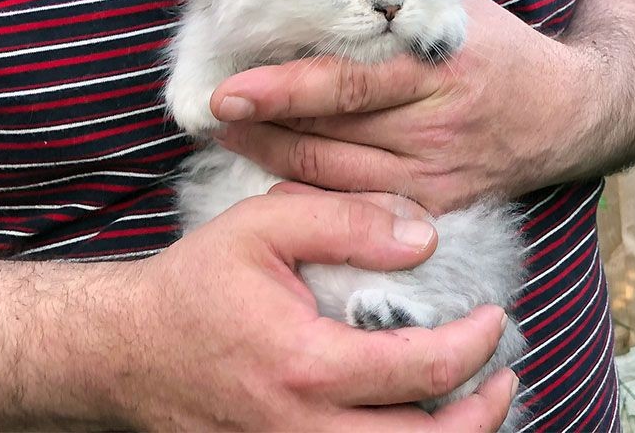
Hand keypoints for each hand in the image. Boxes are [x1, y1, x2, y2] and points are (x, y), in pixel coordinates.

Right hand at [124, 193, 516, 430]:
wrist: (130, 348)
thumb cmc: (197, 283)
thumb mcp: (265, 224)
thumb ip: (346, 222)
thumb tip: (423, 238)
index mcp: (308, 366)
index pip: (424, 369)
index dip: (475, 345)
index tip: (493, 316)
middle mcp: (303, 429)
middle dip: (483, 415)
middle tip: (504, 375)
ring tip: (477, 404)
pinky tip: (413, 418)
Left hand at [210, 0, 594, 213]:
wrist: (563, 114)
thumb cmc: (498, 51)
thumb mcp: (456, 8)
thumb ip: (394, 8)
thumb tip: (315, 5)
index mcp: (438, 67)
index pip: (344, 83)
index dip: (280, 90)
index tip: (226, 94)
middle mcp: (435, 128)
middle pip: (328, 137)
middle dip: (260, 130)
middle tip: (216, 117)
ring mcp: (435, 178)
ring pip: (333, 178)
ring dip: (274, 161)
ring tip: (236, 141)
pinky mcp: (436, 210)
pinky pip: (357, 206)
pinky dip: (312, 194)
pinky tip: (279, 177)